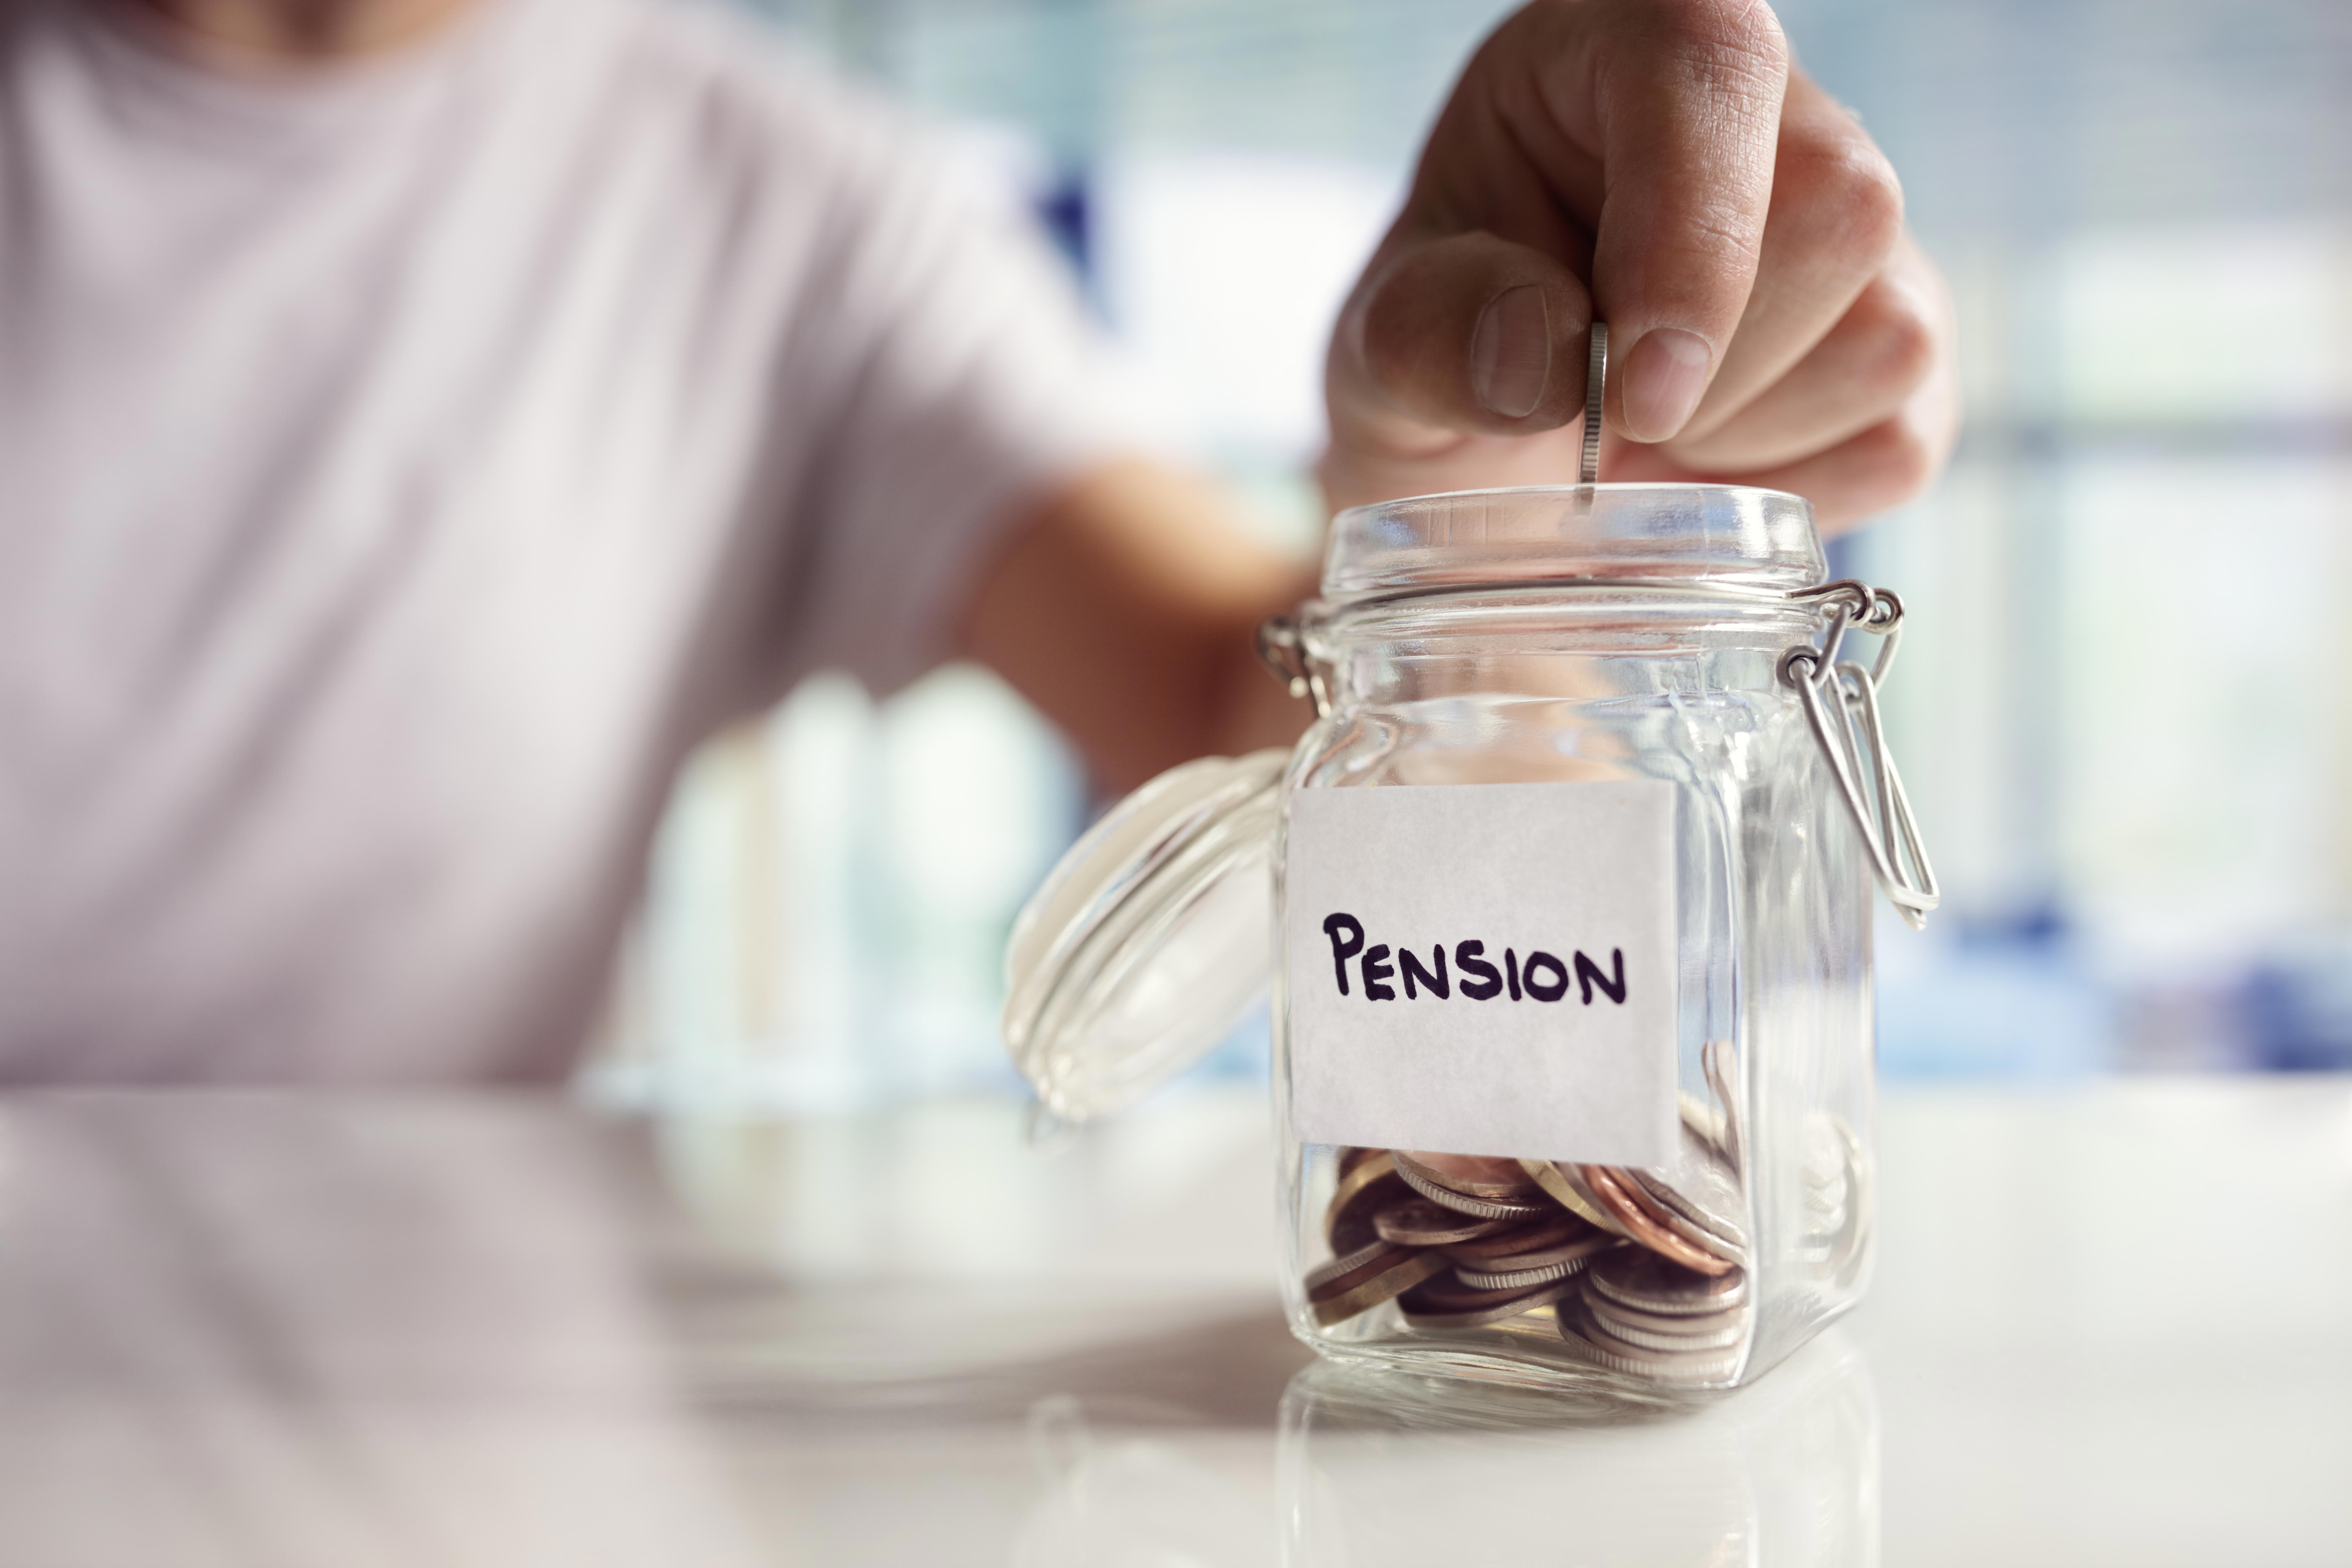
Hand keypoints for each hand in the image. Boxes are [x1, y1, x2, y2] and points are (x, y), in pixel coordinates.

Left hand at [1322, 0, 1957, 531]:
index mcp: (1631, 43)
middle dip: (1708, 370)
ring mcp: (1870, 237)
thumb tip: (1535, 356)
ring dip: (1740, 438)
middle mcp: (1777, 114)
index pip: (1713, 70)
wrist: (1494, 449)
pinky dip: (1784, 489)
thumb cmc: (1446, 351)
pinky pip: (1897, 437)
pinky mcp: (1912, 353)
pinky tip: (1703, 465)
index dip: (1689, 237)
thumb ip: (1429, 334)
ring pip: (1884, 337)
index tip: (1631, 387)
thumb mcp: (1384, 343)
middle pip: (1837, 214)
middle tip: (1598, 415)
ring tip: (1643, 436)